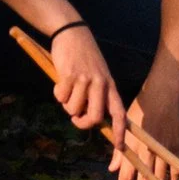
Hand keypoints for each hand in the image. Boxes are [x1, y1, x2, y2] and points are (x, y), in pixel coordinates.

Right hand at [49, 23, 130, 156]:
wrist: (72, 32)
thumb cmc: (85, 56)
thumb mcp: (99, 74)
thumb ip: (98, 94)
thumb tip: (91, 118)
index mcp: (110, 86)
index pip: (119, 114)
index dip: (120, 133)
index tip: (119, 147)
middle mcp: (100, 84)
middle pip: (96, 117)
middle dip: (83, 123)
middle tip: (76, 119)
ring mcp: (84, 80)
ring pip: (74, 109)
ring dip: (67, 106)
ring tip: (66, 93)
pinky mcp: (69, 75)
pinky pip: (61, 97)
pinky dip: (57, 94)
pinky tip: (60, 83)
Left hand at [117, 91, 178, 179]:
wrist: (161, 99)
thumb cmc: (137, 112)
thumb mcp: (122, 128)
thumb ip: (119, 150)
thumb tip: (113, 169)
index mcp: (132, 146)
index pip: (128, 174)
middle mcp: (147, 151)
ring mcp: (163, 151)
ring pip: (160, 178)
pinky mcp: (175, 148)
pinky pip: (175, 170)